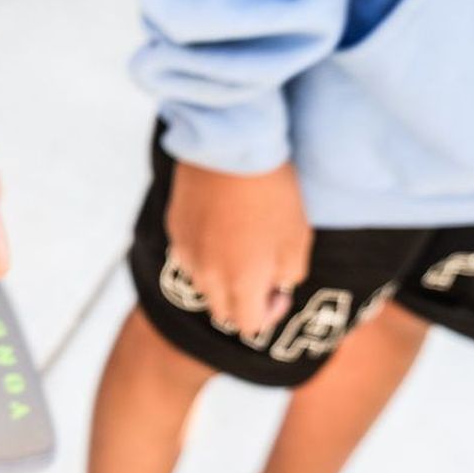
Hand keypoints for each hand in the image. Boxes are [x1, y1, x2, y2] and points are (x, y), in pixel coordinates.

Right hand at [166, 160, 310, 335]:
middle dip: (243, 301)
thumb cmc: (273, 193)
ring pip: (203, 284)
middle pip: (222, 310)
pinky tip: (221, 226)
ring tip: (240, 246)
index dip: (269, 313)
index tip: (279, 289)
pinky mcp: (175, 228)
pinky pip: (189, 256)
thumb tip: (276, 284)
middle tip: (262, 272)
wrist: (231, 147)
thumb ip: (288, 274)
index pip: (249, 325)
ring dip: (222, 278)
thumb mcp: (298, 238)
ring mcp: (186, 252)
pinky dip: (205, 254)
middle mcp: (208, 276)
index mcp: (241, 283)